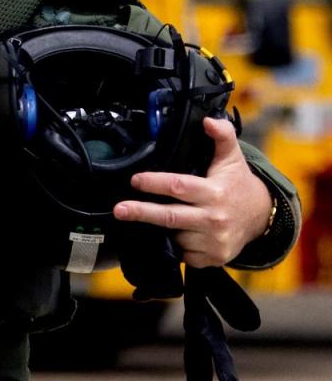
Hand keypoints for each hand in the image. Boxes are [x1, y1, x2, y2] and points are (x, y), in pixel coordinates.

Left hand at [113, 117, 272, 267]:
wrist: (261, 218)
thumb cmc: (238, 185)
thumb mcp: (232, 158)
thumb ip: (222, 135)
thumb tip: (207, 120)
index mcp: (215, 193)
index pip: (179, 186)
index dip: (155, 183)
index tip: (135, 180)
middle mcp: (214, 219)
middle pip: (169, 216)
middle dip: (141, 213)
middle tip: (119, 209)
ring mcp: (213, 242)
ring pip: (174, 236)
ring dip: (164, 229)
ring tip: (164, 218)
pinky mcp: (212, 259)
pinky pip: (183, 253)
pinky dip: (176, 245)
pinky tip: (180, 234)